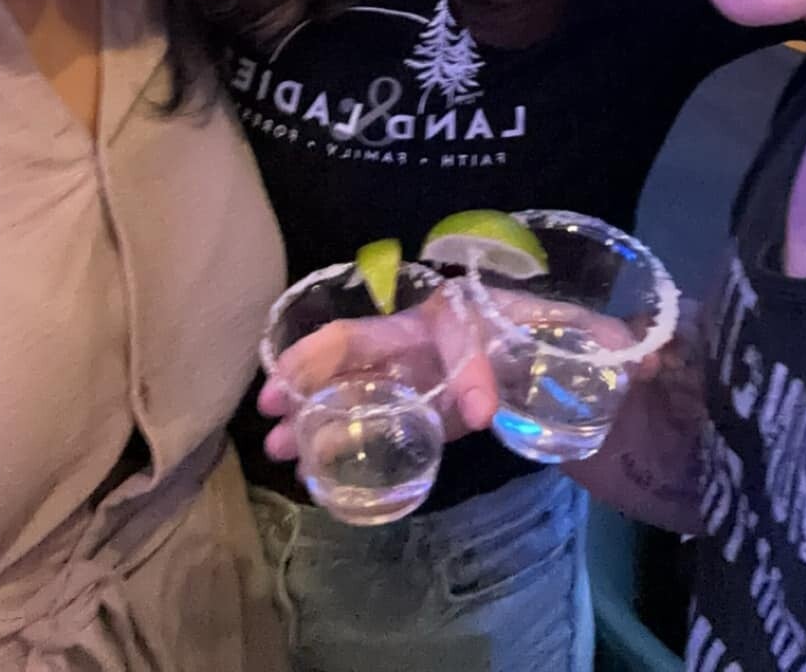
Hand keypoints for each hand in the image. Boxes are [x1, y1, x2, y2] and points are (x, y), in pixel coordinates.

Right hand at [258, 291, 498, 462]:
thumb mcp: (483, 332)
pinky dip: (351, 459)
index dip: (304, 363)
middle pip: (335, 381)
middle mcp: (391, 362)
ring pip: (350, 412)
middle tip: (273, 442)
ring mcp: (405, 393)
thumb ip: (479, 366)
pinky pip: (380, 439)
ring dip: (317, 436)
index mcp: (397, 333)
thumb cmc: (495, 322)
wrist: (531, 340)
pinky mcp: (426, 422)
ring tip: (290, 465)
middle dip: (299, 407)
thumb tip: (480, 413)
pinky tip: (327, 483)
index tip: (275, 393)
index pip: (342, 342)